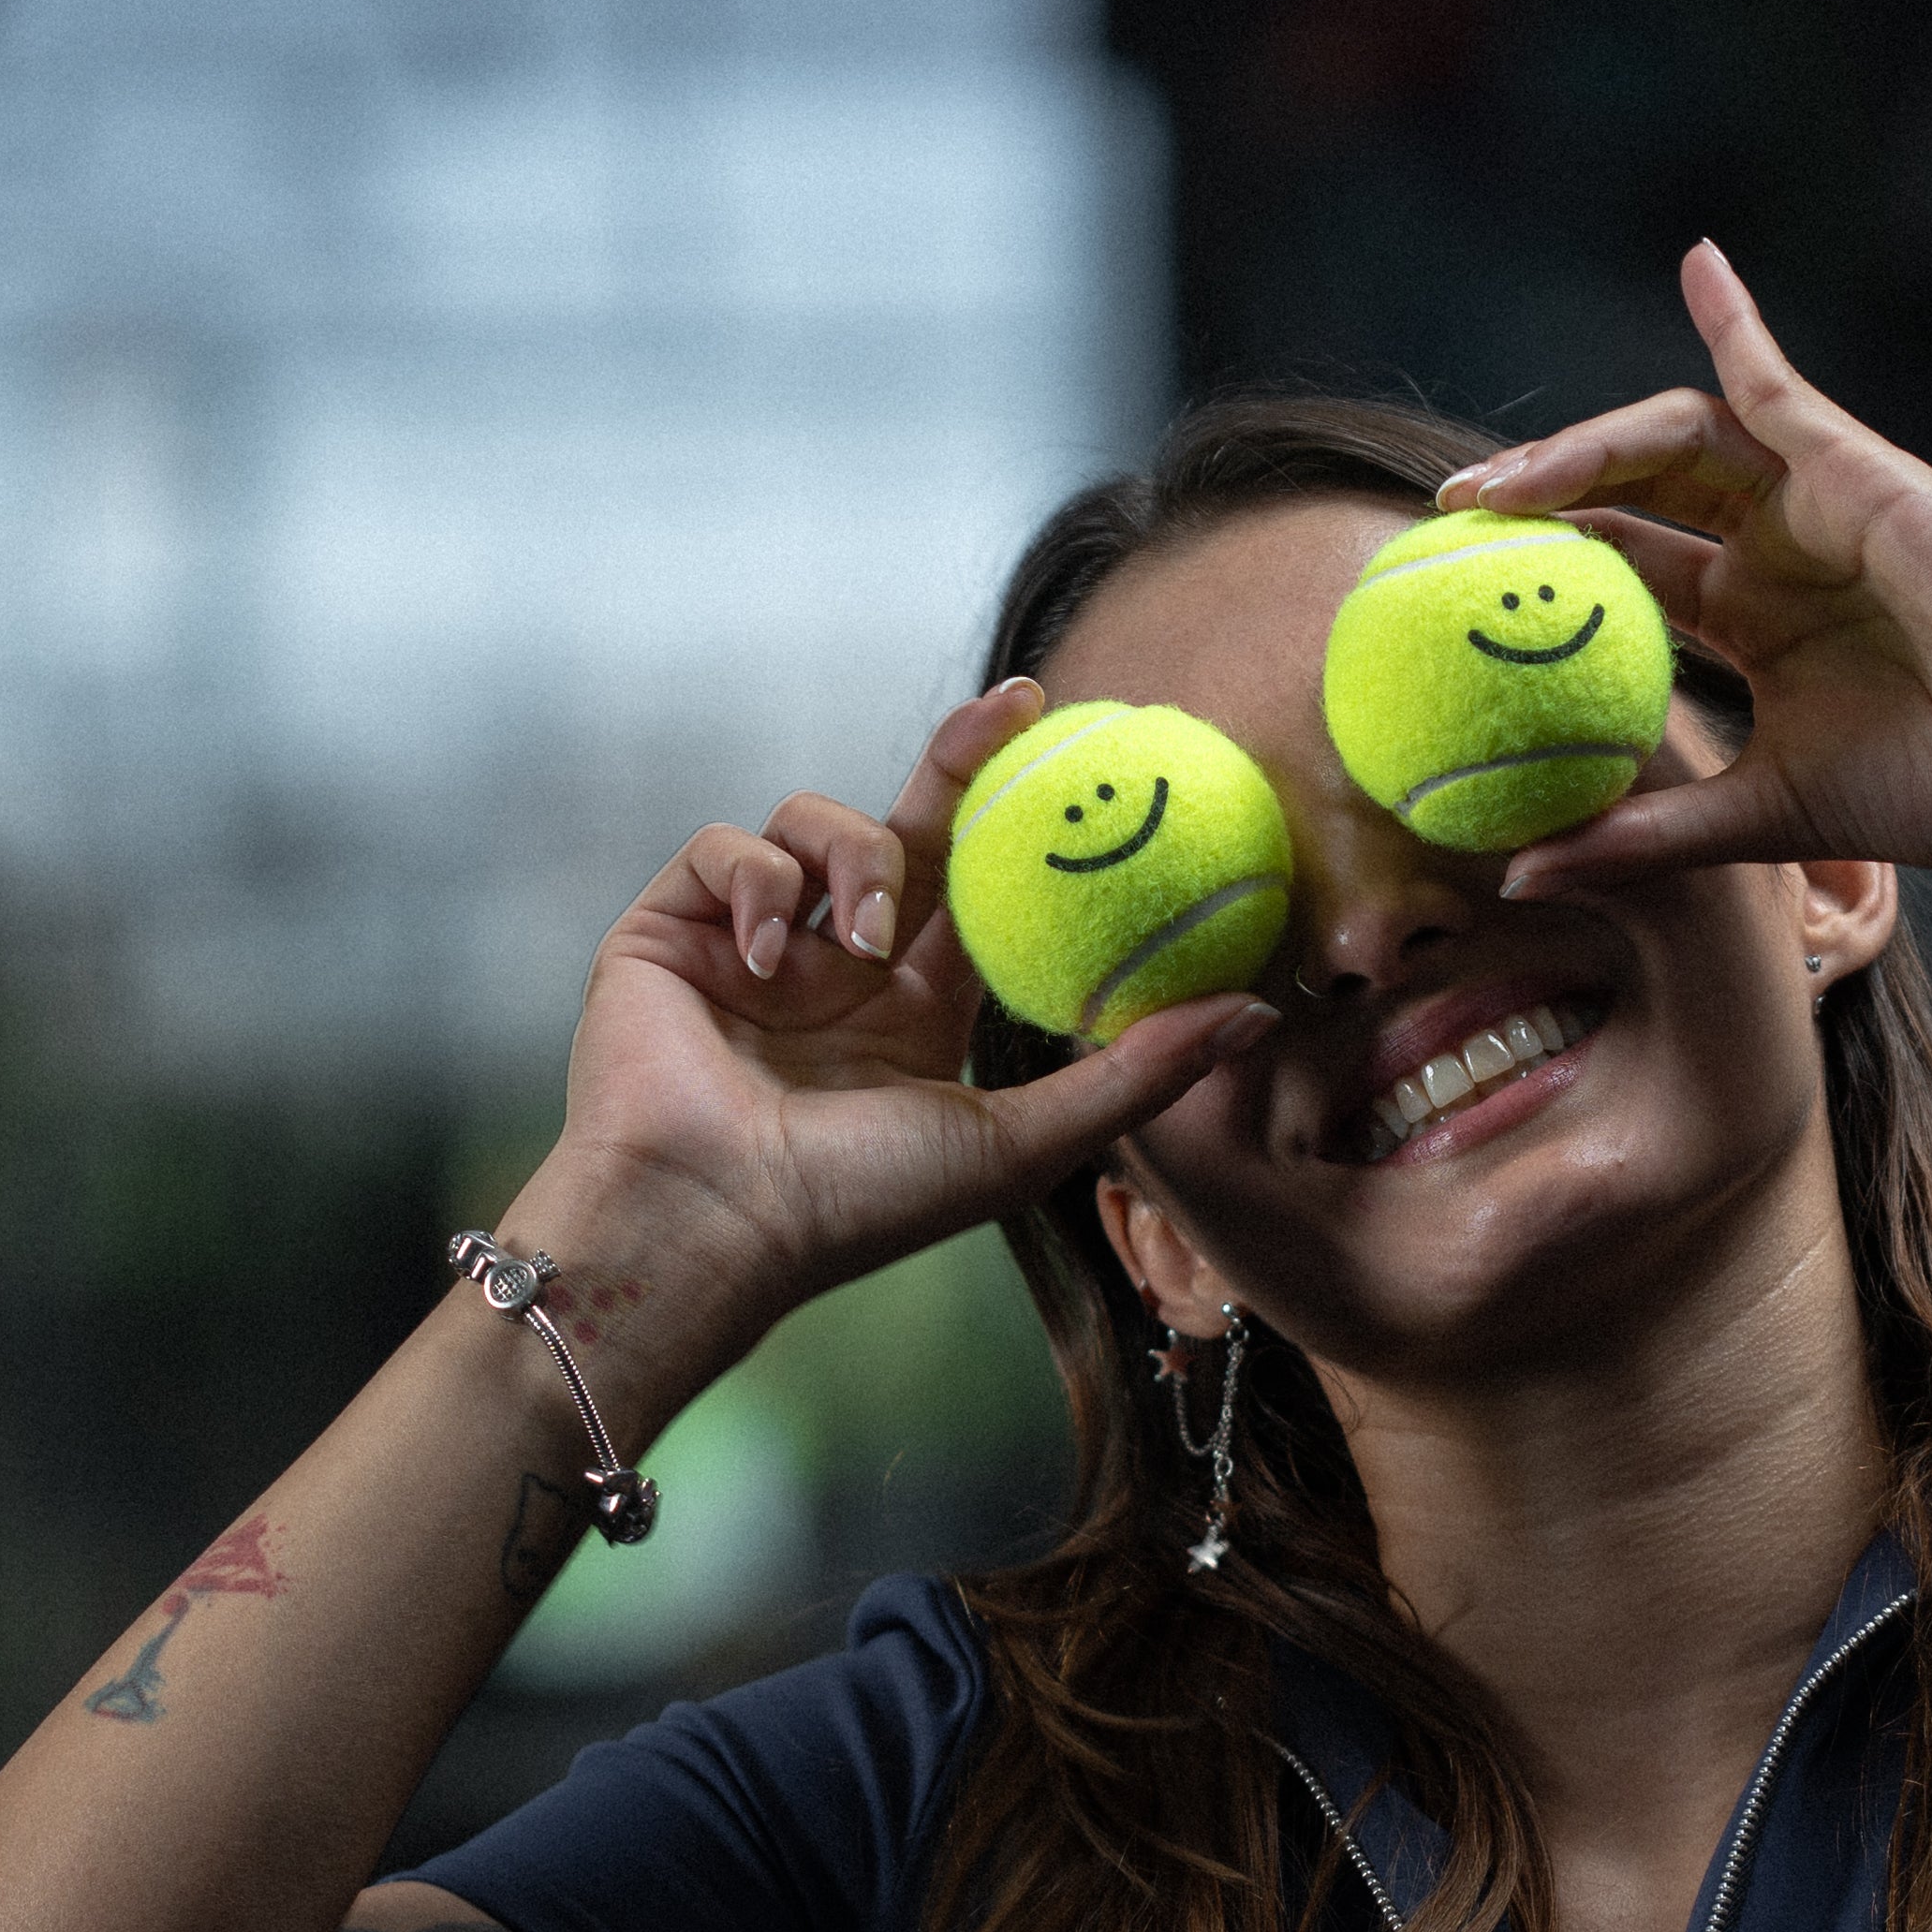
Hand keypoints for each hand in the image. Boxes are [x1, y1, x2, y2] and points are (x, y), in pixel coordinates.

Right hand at [523, 681, 1278, 1382]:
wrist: (709, 1223)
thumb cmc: (857, 1205)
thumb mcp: (1019, 1141)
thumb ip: (1134, 1074)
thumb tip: (1258, 1011)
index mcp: (912, 1012)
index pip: (979, 890)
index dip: (1023, 822)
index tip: (1088, 752)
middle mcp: (836, 968)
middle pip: (907, 827)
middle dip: (959, 761)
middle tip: (1016, 708)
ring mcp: (753, 946)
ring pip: (815, 825)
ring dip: (853, 857)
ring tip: (862, 937)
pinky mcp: (673, 929)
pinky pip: (725, 850)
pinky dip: (755, 884)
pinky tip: (768, 958)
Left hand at [1442, 243, 1931, 891]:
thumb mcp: (1763, 817)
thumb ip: (1649, 837)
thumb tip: (1521, 874)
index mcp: (1756, 627)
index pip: (1625, 583)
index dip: (1543, 582)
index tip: (1450, 599)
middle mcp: (1774, 555)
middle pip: (1630, 504)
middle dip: (1536, 506)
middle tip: (1446, 523)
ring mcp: (1812, 504)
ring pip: (1671, 447)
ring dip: (1582, 451)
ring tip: (1499, 487)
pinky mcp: (1854, 469)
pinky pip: (1780, 381)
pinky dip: (1737, 320)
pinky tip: (1698, 263)